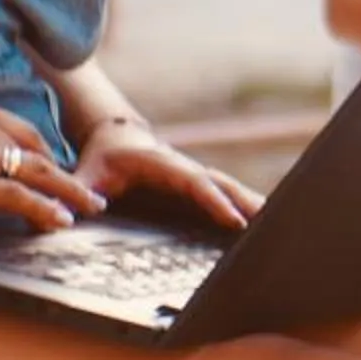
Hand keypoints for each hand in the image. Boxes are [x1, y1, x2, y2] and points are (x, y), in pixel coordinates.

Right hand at [0, 96, 105, 231]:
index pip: (21, 129)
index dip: (46, 152)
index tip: (59, 170)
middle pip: (36, 148)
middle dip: (66, 172)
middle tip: (90, 191)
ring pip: (36, 171)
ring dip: (68, 191)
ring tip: (90, 206)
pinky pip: (19, 197)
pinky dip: (44, 208)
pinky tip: (59, 220)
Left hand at [71, 117, 263, 230]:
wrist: (117, 137)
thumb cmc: (104, 157)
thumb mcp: (89, 170)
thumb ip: (82, 188)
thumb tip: (80, 210)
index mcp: (163, 165)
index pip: (195, 184)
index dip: (215, 202)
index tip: (233, 220)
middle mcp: (185, 170)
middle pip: (223, 185)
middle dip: (246, 202)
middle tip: (273, 221)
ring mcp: (194, 178)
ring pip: (229, 189)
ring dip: (252, 204)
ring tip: (280, 222)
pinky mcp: (197, 189)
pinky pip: (225, 196)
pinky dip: (245, 206)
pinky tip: (265, 222)